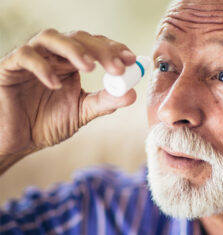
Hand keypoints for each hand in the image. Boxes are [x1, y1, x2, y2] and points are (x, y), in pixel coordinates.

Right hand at [0, 29, 136, 162]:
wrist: (17, 142)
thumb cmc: (46, 123)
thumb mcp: (81, 112)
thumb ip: (104, 102)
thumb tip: (132, 94)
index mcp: (71, 63)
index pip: (95, 46)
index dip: (114, 49)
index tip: (131, 60)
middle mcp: (53, 56)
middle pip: (79, 37)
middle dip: (101, 50)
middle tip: (117, 67)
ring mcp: (32, 58)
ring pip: (51, 37)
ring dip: (74, 50)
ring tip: (89, 67)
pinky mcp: (9, 67)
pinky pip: (24, 56)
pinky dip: (42, 66)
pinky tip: (56, 84)